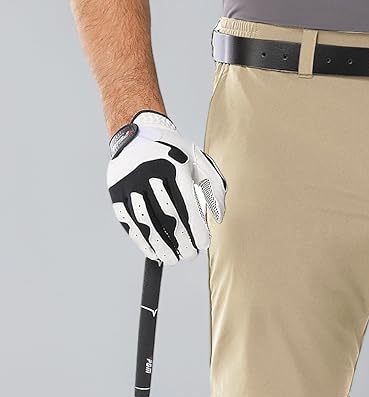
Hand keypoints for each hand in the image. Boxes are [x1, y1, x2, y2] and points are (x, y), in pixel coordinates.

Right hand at [107, 111, 226, 263]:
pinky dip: (142, 241)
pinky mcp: (116, 192)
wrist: (137, 133)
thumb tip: (219, 216)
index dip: (196, 230)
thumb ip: (214, 187)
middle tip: (190, 255)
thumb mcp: (199, 161)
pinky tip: (153, 252)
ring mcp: (130, 183)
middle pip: (168, 218)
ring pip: (147, 224)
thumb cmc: (175, 153)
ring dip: (161, 247)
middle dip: (181, 242)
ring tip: (173, 259)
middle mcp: (149, 173)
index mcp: (174, 166)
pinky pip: (129, 223)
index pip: (187, 206)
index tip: (203, 245)